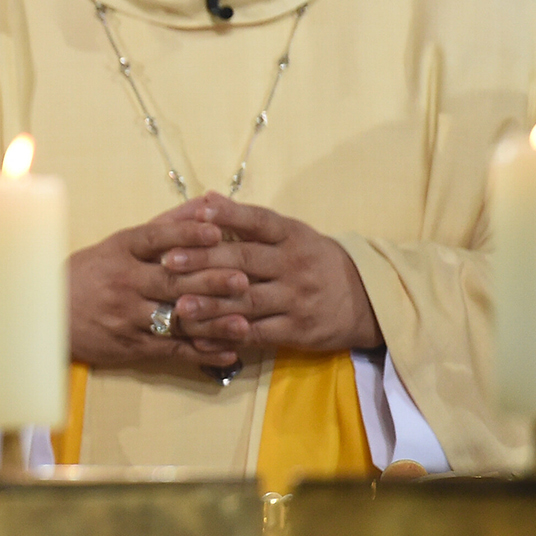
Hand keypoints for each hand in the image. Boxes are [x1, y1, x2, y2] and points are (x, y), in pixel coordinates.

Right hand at [69, 199, 249, 367]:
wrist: (49, 313)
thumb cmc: (90, 274)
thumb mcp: (119, 245)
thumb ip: (166, 226)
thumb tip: (207, 204)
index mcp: (120, 251)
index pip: (155, 238)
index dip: (186, 235)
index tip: (216, 231)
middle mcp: (123, 282)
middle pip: (171, 281)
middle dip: (209, 281)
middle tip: (242, 279)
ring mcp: (127, 316)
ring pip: (176, 319)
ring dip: (212, 323)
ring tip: (244, 323)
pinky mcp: (132, 345)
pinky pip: (172, 349)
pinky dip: (202, 353)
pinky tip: (229, 352)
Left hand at [163, 193, 382, 353]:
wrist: (366, 299)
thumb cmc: (314, 260)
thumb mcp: (290, 234)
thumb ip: (248, 221)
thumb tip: (205, 199)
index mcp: (292, 236)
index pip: (259, 222)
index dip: (229, 216)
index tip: (198, 213)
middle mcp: (294, 265)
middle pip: (245, 261)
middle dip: (205, 261)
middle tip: (169, 261)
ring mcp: (297, 299)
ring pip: (248, 301)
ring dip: (211, 304)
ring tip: (178, 305)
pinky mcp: (298, 330)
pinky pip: (258, 334)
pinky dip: (228, 335)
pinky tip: (202, 335)